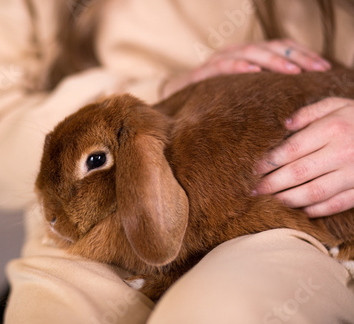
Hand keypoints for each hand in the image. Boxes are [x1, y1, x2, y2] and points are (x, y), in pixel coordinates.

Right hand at [160, 39, 330, 97]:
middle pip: (269, 47)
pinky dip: (238, 66)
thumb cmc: (212, 100)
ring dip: (271, 61)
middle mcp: (234, 53)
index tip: (322, 68)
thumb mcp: (241, 94)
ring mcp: (217, 61)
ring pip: (249, 52)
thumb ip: (262, 90)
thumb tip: (295, 97)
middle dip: (294, 57)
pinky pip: (221, 66)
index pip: (280, 47)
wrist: (173, 103)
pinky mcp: (200, 74)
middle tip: (313, 70)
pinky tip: (252, 71)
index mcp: (247, 56)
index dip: (302, 54)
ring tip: (291, 71)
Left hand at [254, 97, 353, 216]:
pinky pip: (337, 203)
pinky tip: (301, 209)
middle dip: (272, 183)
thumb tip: (284, 124)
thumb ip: (310, 112)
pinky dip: (317, 209)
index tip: (255, 168)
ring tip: (272, 201)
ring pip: (315, 192)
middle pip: (298, 172)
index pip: (292, 148)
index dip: (270, 161)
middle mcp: (344, 151)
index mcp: (334, 128)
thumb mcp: (339, 104)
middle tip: (254, 190)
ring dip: (289, 199)